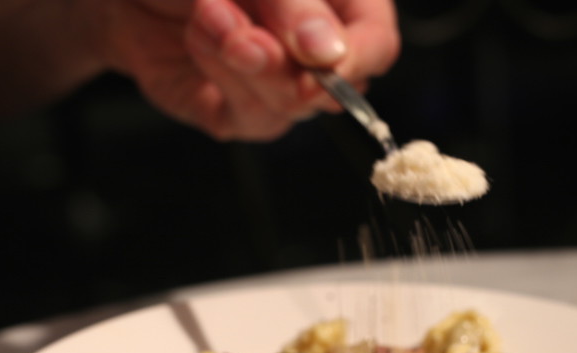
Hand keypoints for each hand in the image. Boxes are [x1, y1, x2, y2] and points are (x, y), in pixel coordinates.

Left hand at [86, 0, 399, 140]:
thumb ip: (294, 3)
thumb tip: (326, 51)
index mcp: (336, 5)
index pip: (375, 43)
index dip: (358, 57)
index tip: (322, 57)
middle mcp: (310, 51)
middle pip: (334, 84)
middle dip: (283, 57)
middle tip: (243, 32)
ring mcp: (273, 85)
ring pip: (289, 107)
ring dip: (246, 61)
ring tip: (210, 13)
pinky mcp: (231, 112)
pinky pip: (244, 117)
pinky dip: (219, 71)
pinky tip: (200, 33)